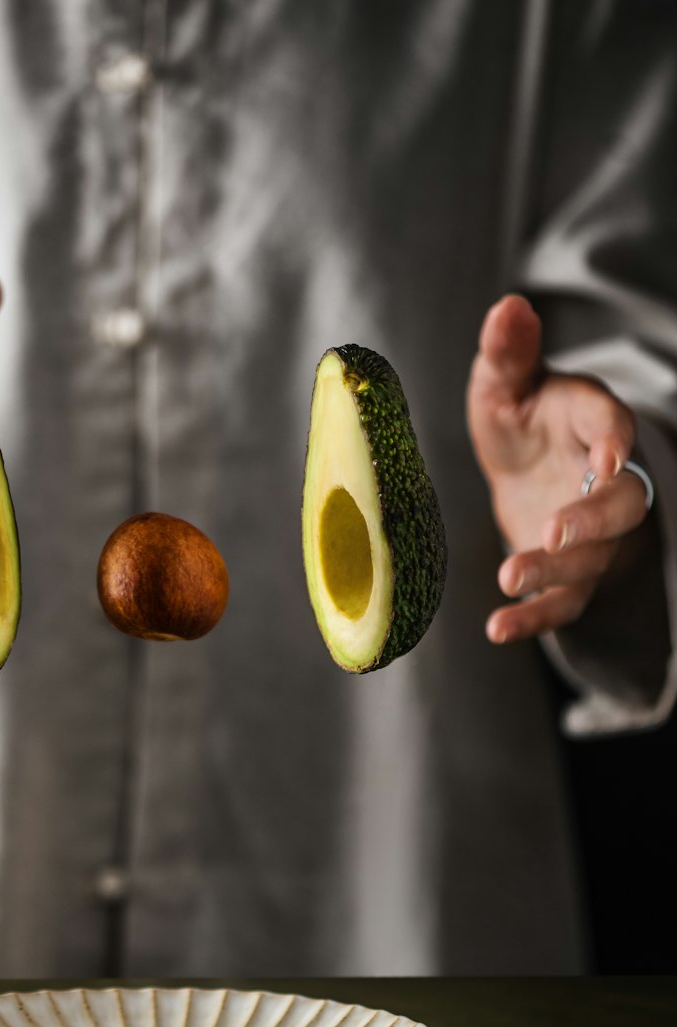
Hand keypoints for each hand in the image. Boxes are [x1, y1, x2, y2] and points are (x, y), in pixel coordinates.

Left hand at [467, 294, 650, 643]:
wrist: (525, 465)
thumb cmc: (520, 416)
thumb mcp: (503, 382)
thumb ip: (508, 352)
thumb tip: (507, 306)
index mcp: (591, 421)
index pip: (614, 426)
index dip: (615, 438)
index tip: (610, 454)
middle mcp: (603, 481)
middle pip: (621, 506)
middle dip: (593, 520)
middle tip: (554, 532)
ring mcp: (592, 533)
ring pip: (592, 560)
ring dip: (554, 572)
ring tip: (508, 577)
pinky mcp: (569, 573)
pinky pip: (563, 603)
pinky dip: (533, 618)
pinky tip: (496, 628)